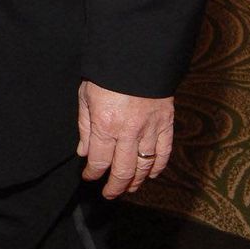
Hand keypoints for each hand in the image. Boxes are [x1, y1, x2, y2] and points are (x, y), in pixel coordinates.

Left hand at [77, 81, 172, 197]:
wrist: (136, 55)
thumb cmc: (107, 73)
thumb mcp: (86, 95)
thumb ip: (85, 126)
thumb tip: (84, 152)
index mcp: (105, 124)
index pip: (99, 161)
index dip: (93, 173)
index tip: (89, 177)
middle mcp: (128, 132)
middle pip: (123, 171)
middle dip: (114, 187)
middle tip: (109, 193)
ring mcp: (150, 130)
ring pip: (144, 167)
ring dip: (136, 182)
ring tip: (128, 188)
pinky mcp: (166, 125)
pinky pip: (164, 154)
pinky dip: (158, 168)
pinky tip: (151, 174)